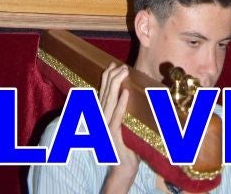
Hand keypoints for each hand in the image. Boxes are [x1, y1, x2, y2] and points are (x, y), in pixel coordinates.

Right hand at [99, 63, 139, 193]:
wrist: (125, 166)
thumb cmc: (127, 143)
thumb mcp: (125, 123)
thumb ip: (123, 109)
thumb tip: (130, 90)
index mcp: (102, 115)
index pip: (103, 91)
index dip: (107, 77)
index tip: (113, 64)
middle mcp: (100, 119)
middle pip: (105, 93)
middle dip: (113, 76)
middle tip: (121, 65)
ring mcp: (104, 127)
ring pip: (109, 100)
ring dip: (116, 84)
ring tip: (123, 71)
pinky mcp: (112, 135)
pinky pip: (117, 116)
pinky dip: (121, 103)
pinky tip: (125, 92)